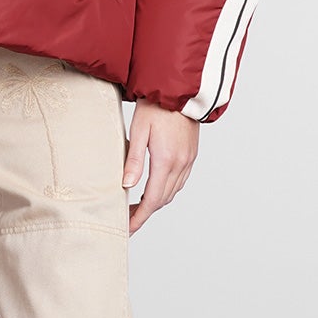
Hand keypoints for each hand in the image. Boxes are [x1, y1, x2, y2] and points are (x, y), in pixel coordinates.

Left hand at [122, 99, 198, 234]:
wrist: (180, 90)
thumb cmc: (156, 106)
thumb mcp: (139, 131)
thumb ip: (133, 160)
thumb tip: (125, 186)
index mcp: (166, 160)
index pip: (151, 200)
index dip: (139, 217)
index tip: (127, 228)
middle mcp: (180, 164)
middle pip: (162, 200)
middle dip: (145, 212)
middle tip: (127, 217)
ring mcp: (188, 160)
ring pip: (172, 192)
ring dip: (155, 202)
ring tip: (136, 205)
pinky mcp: (191, 154)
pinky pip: (180, 181)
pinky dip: (166, 190)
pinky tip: (154, 188)